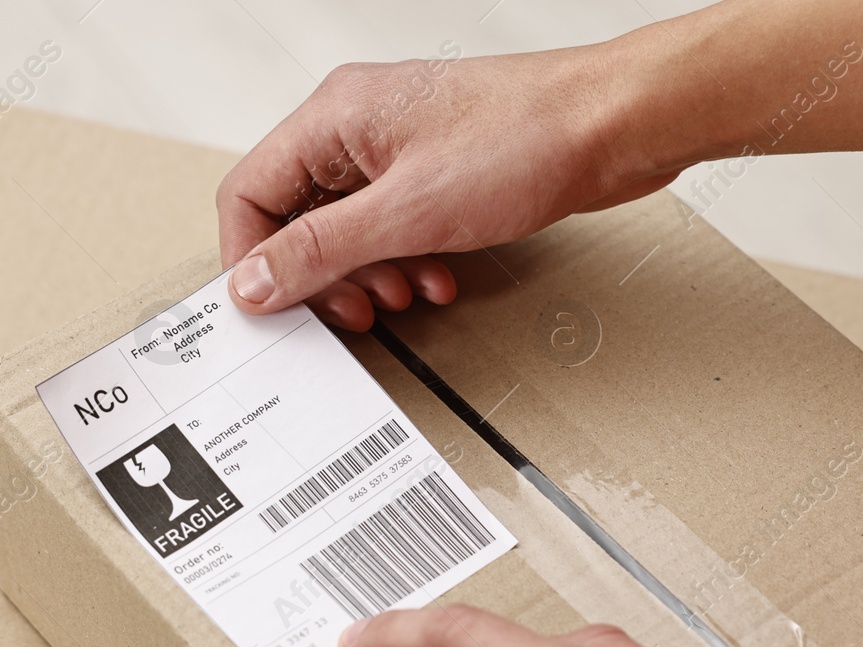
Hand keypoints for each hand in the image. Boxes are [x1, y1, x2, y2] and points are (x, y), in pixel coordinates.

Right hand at [216, 43, 682, 330]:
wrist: (613, 126)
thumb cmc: (528, 138)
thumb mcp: (407, 212)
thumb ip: (320, 250)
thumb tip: (254, 281)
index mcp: (333, 117)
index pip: (249, 194)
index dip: (251, 260)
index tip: (270, 308)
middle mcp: (357, 128)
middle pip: (297, 218)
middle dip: (322, 276)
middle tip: (351, 312)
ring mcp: (397, 149)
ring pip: (348, 231)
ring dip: (370, 276)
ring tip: (403, 296)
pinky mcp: (435, 173)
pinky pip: (394, 229)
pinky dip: (406, 263)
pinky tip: (436, 278)